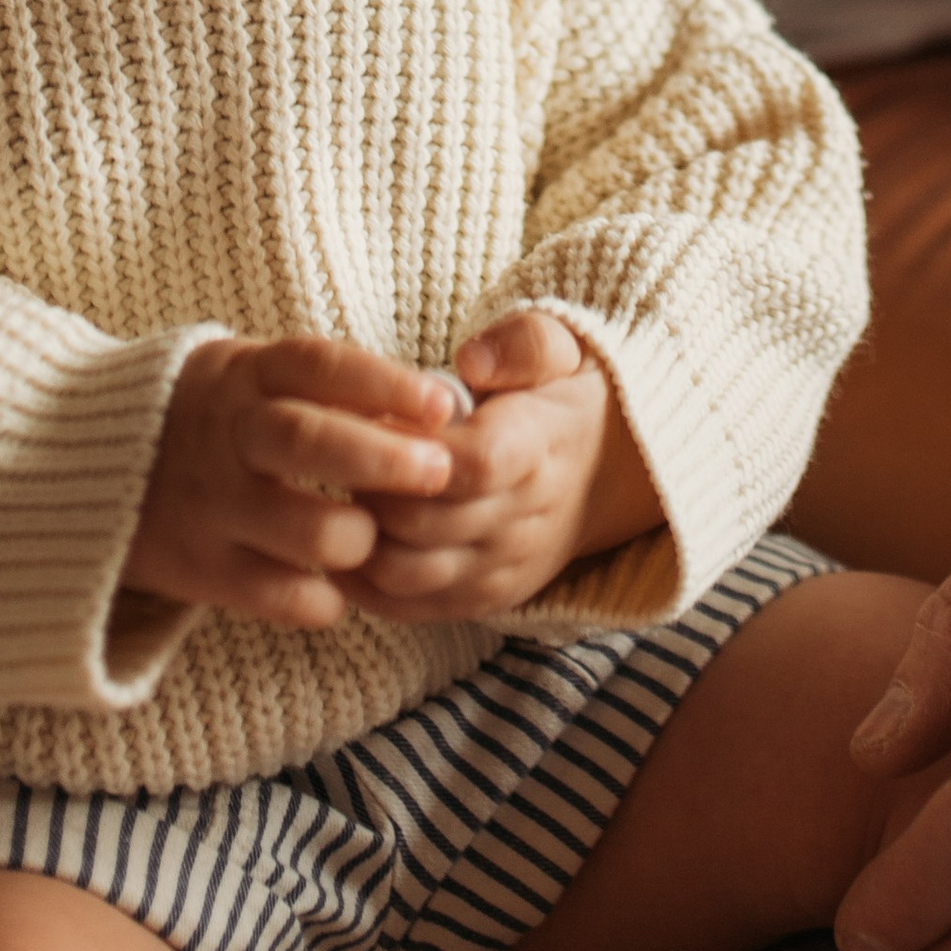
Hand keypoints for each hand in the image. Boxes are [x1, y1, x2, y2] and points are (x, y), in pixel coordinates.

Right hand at [124, 336, 461, 630]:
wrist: (95, 467)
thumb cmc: (216, 415)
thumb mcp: (254, 375)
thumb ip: (328, 387)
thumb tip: (436, 408)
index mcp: (247, 376)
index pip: (320, 366)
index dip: (385, 383)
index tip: (444, 405)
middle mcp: (228, 437)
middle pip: (309, 442)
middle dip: (384, 459)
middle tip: (440, 471)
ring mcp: (213, 506)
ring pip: (305, 529)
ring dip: (359, 537)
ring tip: (377, 536)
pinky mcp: (203, 570)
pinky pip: (280, 596)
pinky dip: (323, 597)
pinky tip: (339, 584)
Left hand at [354, 309, 658, 622]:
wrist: (608, 472)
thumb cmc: (563, 397)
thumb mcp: (562, 347)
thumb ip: (521, 344)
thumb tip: (471, 361)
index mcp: (539, 447)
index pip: (472, 463)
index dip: (412, 445)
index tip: (382, 415)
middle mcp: (523, 519)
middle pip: (421, 523)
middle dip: (368, 485)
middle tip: (342, 448)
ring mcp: (501, 569)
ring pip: (403, 573)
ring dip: (359, 535)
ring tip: (348, 489)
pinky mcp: (481, 601)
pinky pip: (406, 606)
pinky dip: (363, 581)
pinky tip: (349, 536)